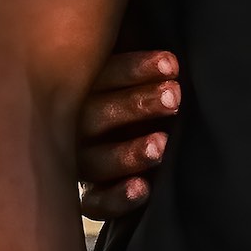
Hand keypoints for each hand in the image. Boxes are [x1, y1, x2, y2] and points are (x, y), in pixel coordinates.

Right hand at [76, 49, 180, 220]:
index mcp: (83, 90)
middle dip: (136, 105)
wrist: (135, 142)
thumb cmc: (143, 96)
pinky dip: (116, 198)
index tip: (172, 64)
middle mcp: (75, 128)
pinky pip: (94, 204)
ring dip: (129, 152)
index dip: (134, 69)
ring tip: (161, 144)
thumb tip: (167, 47)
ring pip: (95, 160)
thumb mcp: (137, 76)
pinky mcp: (91, 198)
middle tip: (174, 97)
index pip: (101, 75)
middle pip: (95, 116)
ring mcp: (81, 164)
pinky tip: (143, 188)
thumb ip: (146, 63)